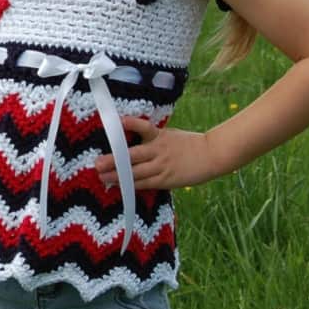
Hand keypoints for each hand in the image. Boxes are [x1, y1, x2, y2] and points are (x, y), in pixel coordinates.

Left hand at [93, 116, 226, 189]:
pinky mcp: (167, 180)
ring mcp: (163, 166)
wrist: (211, 155)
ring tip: (103, 178)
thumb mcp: (169, 135)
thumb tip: (131, 135)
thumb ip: (152, 137)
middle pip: (134, 156)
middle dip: (114, 160)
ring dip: (119, 176)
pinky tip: (122, 187)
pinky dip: (133, 185)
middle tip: (97, 163)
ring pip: (137, 173)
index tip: (120, 121)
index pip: (145, 128)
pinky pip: (147, 184)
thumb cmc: (188, 143)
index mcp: (160, 136)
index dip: (133, 124)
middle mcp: (159, 151)